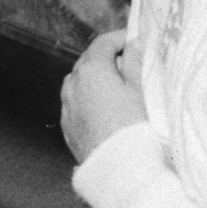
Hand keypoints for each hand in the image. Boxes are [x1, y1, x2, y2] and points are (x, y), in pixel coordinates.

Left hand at [61, 29, 146, 163]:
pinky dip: (89, 99)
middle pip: (89, 61)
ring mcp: (66, 106)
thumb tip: (132, 44)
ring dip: (96, 79)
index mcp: (90, 69)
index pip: (103, 42)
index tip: (135, 39)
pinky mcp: (67, 127)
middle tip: (130, 62)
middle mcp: (72, 83)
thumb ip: (134, 61)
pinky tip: (105, 109)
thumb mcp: (139, 89)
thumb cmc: (133, 126)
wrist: (117, 170)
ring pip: (80, 82)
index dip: (120, 38)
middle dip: (108, 58)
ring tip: (118, 88)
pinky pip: (77, 104)